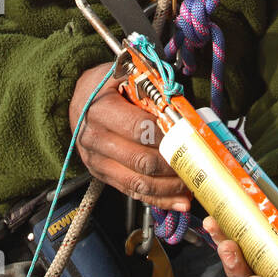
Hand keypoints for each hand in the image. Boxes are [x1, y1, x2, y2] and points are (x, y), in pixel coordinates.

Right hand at [68, 63, 191, 211]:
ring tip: (193, 185)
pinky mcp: (102, 175)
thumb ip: (152, 88)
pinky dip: (159, 199)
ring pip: (138, 182)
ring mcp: (97, 161)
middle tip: (198, 165)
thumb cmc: (106, 85)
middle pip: (141, 160)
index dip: (167, 137)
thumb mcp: (125, 75)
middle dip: (173, 166)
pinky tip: (179, 201)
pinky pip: (133, 191)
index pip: (140, 129)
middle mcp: (95, 139)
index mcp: (100, 110)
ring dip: (169, 188)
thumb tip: (184, 110)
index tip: (190, 139)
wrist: (79, 101)